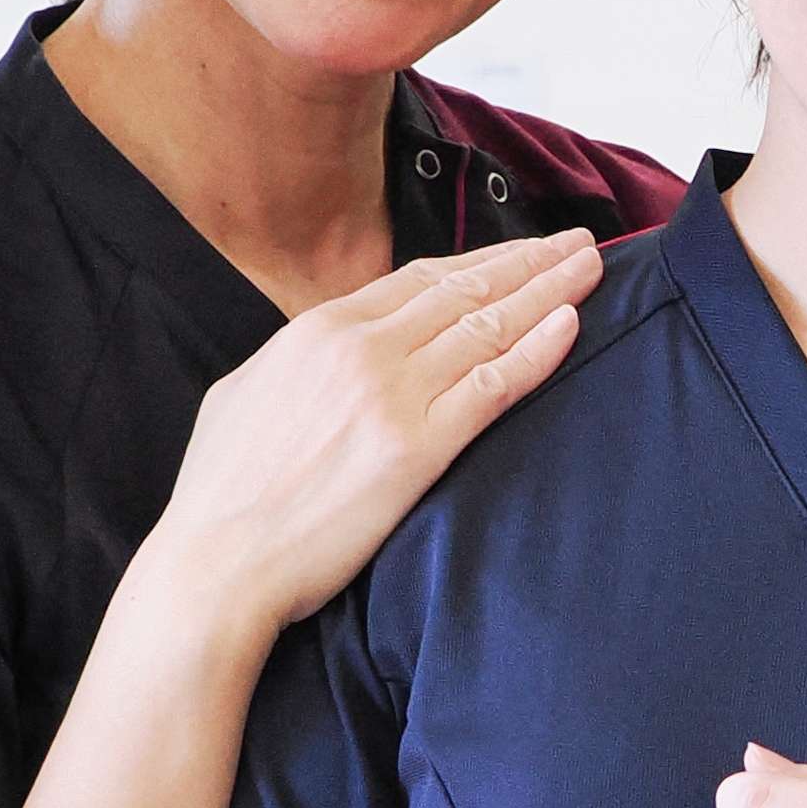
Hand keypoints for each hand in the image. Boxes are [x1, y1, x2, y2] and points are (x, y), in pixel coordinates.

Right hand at [144, 233, 604, 634]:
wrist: (216, 563)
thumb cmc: (222, 493)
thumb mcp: (248, 392)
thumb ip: (300, 360)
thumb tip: (329, 349)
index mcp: (318, 329)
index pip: (420, 279)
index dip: (481, 261)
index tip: (520, 251)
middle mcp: (361, 348)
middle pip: (466, 290)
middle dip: (529, 262)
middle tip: (578, 244)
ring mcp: (392, 395)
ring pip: (489, 326)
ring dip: (548, 292)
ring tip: (590, 269)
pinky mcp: (418, 449)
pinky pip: (494, 386)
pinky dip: (538, 351)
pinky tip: (570, 325)